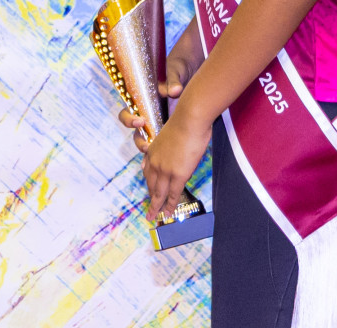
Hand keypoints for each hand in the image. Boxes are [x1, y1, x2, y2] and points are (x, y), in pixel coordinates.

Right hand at [116, 28, 204, 144]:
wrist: (192, 70)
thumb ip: (173, 81)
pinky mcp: (172, 127)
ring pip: (149, 139)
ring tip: (156, 153)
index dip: (129, 119)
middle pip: (135, 132)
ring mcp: (160, 121)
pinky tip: (168, 160)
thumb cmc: (178, 68)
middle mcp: (148, 112)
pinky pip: (164, 142)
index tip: (140, 121)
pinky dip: (163, 151)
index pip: (128, 112)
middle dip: (139, 141)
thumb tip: (174, 91)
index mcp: (143, 99)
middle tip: (147, 145)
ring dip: (149, 149)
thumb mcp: (175, 71)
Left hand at [138, 108, 211, 223]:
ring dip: (156, 207)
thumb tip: (176, 149)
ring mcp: (165, 169)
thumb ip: (170, 145)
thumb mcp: (170, 134)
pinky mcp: (177, 175)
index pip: (148, 170)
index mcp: (153, 150)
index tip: (149, 189)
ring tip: (154, 217)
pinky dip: (170, 206)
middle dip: (150, 198)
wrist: (189, 120)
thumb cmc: (185, 122)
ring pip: (159, 193)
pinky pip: (173, 195)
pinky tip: (168, 214)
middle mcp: (155, 161)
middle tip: (150, 209)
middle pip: (151, 184)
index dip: (149, 182)